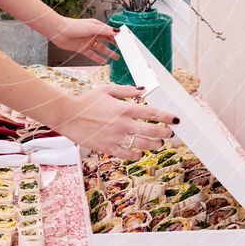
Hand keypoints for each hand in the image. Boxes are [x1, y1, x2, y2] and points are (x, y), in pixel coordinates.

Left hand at [49, 16, 120, 65]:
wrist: (58, 31)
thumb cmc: (73, 26)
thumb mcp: (91, 28)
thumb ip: (105, 31)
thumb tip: (117, 31)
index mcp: (97, 26)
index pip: (110, 32)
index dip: (118, 36)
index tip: (127, 42)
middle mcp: (93, 33)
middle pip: (107, 40)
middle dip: (116, 45)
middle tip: (125, 51)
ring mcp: (88, 41)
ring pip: (101, 48)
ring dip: (109, 53)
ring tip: (117, 58)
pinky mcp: (82, 48)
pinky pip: (92, 54)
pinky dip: (98, 58)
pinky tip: (105, 62)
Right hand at [58, 83, 176, 157]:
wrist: (68, 116)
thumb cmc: (86, 101)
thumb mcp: (106, 90)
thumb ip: (126, 90)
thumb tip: (142, 90)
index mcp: (124, 108)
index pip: (153, 113)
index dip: (167, 117)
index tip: (176, 120)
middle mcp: (123, 124)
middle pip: (153, 131)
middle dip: (165, 133)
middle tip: (169, 133)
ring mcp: (116, 138)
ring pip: (144, 145)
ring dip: (155, 145)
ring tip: (158, 143)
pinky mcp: (108, 148)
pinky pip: (129, 155)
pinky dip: (137, 154)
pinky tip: (140, 151)